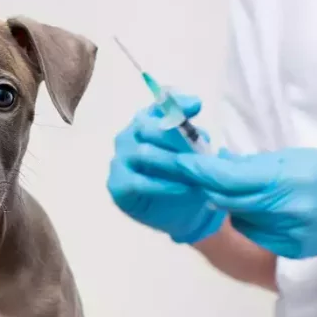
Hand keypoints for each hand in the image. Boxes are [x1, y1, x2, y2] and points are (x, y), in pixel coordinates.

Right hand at [107, 94, 226, 244]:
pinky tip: (185, 189)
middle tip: (199, 148)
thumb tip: (196, 109)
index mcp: (147, 122)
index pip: (156, 105)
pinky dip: (164, 185)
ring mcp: (120, 160)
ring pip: (142, 153)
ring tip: (195, 172)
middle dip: (174, 135)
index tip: (197, 106)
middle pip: (145, 125)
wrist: (183, 212)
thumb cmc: (187, 176)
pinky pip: (138, 182)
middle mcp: (129, 136)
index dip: (176, 103)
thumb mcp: (196, 152)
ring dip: (172, 162)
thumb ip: (193, 132)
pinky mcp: (117, 185)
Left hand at [126, 145, 316, 258]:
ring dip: (230, 204)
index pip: (226, 177)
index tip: (175, 160)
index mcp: (284, 182)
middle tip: (188, 172)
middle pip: (225, 200)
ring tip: (245, 189)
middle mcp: (283, 211)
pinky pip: (255, 234)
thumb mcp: (295, 159)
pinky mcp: (288, 250)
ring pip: (237, 219)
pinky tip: (262, 210)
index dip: (197, 169)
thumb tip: (218, 162)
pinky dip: (250, 220)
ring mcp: (286, 235)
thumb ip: (254, 165)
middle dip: (206, 186)